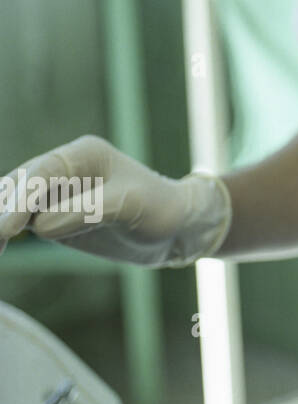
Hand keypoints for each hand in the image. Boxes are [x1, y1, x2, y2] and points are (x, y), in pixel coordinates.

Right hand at [0, 135, 231, 267]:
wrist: (174, 227)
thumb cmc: (159, 209)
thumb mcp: (131, 205)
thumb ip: (87, 211)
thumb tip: (39, 226)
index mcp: (83, 155)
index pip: (40, 174)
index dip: (19, 200)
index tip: (7, 228)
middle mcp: (62, 168)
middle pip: (16, 187)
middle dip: (1, 212)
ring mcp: (53, 192)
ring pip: (10, 203)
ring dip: (0, 222)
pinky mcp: (49, 216)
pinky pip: (17, 222)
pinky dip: (3, 233)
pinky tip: (0, 249)